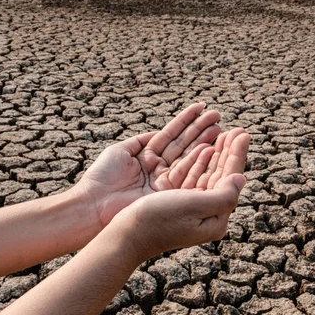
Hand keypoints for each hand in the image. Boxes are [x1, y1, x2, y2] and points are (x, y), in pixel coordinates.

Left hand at [75, 103, 222, 229]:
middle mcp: (159, 169)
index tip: (202, 108)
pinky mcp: (167, 194)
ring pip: (188, 158)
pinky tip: (209, 148)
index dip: (187, 122)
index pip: (171, 135)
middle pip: (183, 145)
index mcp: (147, 157)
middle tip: (218, 117)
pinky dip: (197, 161)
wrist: (94, 206)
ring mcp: (164, 182)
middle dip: (201, 130)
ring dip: (204, 142)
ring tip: (220, 128)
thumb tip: (159, 132)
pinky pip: (184, 174)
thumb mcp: (121, 151)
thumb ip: (143, 140)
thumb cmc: (102, 178)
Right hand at [110, 132, 250, 259]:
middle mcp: (205, 214)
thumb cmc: (158, 221)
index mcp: (215, 219)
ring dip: (216, 152)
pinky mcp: (175, 203)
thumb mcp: (195, 207)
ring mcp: (190, 209)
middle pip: (221, 175)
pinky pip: (192, 177)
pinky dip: (199, 161)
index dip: (237, 154)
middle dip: (228, 150)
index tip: (244, 133)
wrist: (126, 236)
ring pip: (207, 174)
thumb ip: (223, 195)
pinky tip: (204, 149)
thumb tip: (241, 178)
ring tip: (222, 133)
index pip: (230, 180)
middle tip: (238, 129)